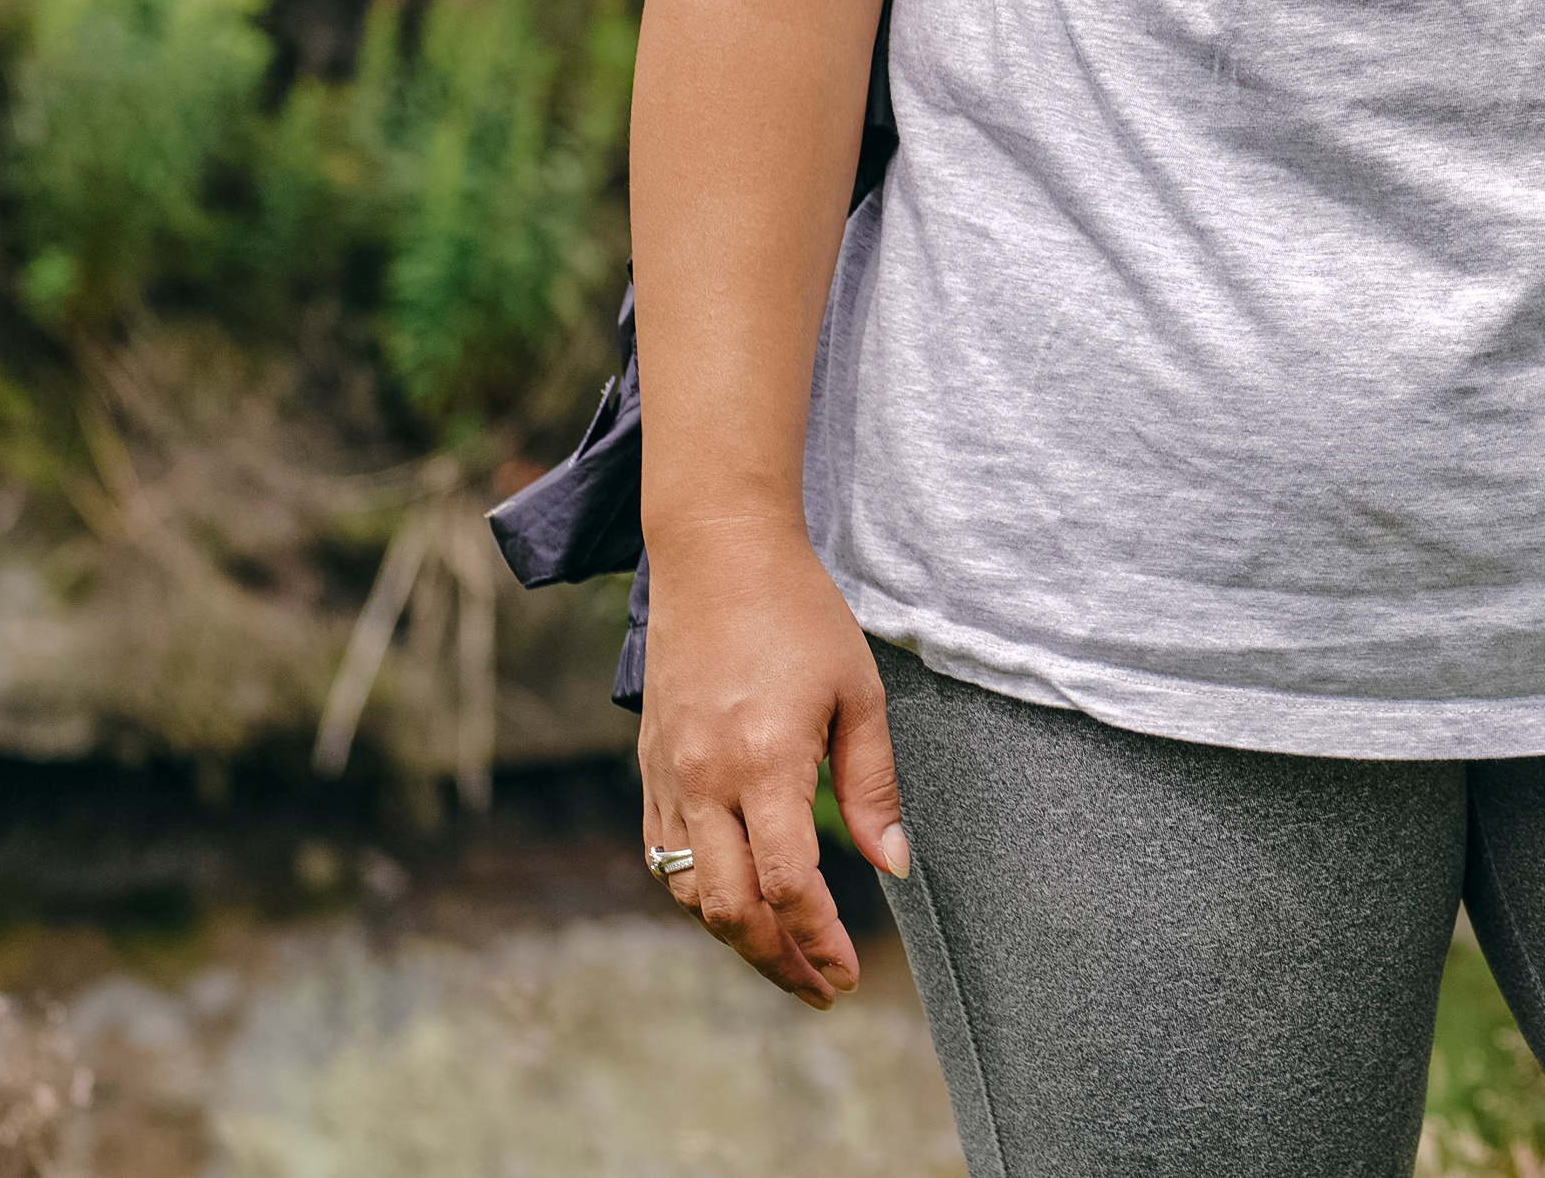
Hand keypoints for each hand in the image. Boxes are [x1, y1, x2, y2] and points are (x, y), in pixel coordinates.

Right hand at [639, 516, 909, 1009]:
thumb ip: (874, 784)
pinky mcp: (649, 768)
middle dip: (778, 962)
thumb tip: (894, 865)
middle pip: (730, 910)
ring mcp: (668, 778)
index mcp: (764, 763)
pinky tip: (735, 903)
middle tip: (821, 987)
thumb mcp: (860, 692)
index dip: (818, 940)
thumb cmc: (800, 615)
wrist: (716, 557)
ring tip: (786, 954)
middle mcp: (705, 780)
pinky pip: (662, 856)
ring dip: (736, 936)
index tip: (848, 972)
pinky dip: (698, 894)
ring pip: (690, 893)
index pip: (786, 886)